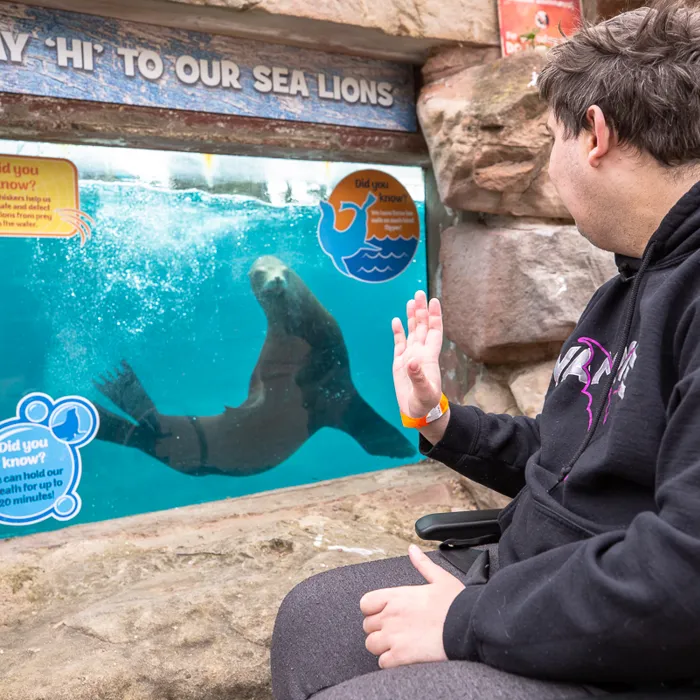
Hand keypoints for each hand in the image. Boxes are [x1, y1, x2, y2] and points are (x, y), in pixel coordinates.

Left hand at [360, 545, 464, 668]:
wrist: (469, 627)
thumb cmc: (456, 604)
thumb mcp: (440, 578)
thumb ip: (422, 564)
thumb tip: (412, 550)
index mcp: (397, 596)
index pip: (366, 603)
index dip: (373, 609)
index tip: (385, 613)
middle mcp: (390, 615)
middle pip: (368, 625)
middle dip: (379, 629)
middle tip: (396, 631)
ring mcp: (394, 637)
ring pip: (372, 645)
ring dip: (383, 647)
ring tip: (399, 645)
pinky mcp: (401, 657)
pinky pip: (382, 662)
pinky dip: (390, 662)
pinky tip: (404, 658)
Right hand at [392, 290, 442, 417]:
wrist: (418, 412)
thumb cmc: (426, 403)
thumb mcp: (424, 392)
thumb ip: (418, 377)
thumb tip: (411, 362)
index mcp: (429, 357)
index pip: (434, 331)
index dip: (435, 316)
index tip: (434, 301)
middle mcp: (420, 353)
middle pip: (422, 327)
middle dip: (421, 310)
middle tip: (419, 292)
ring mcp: (410, 357)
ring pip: (412, 332)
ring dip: (412, 317)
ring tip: (410, 301)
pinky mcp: (399, 363)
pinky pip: (399, 343)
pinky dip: (398, 332)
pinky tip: (397, 320)